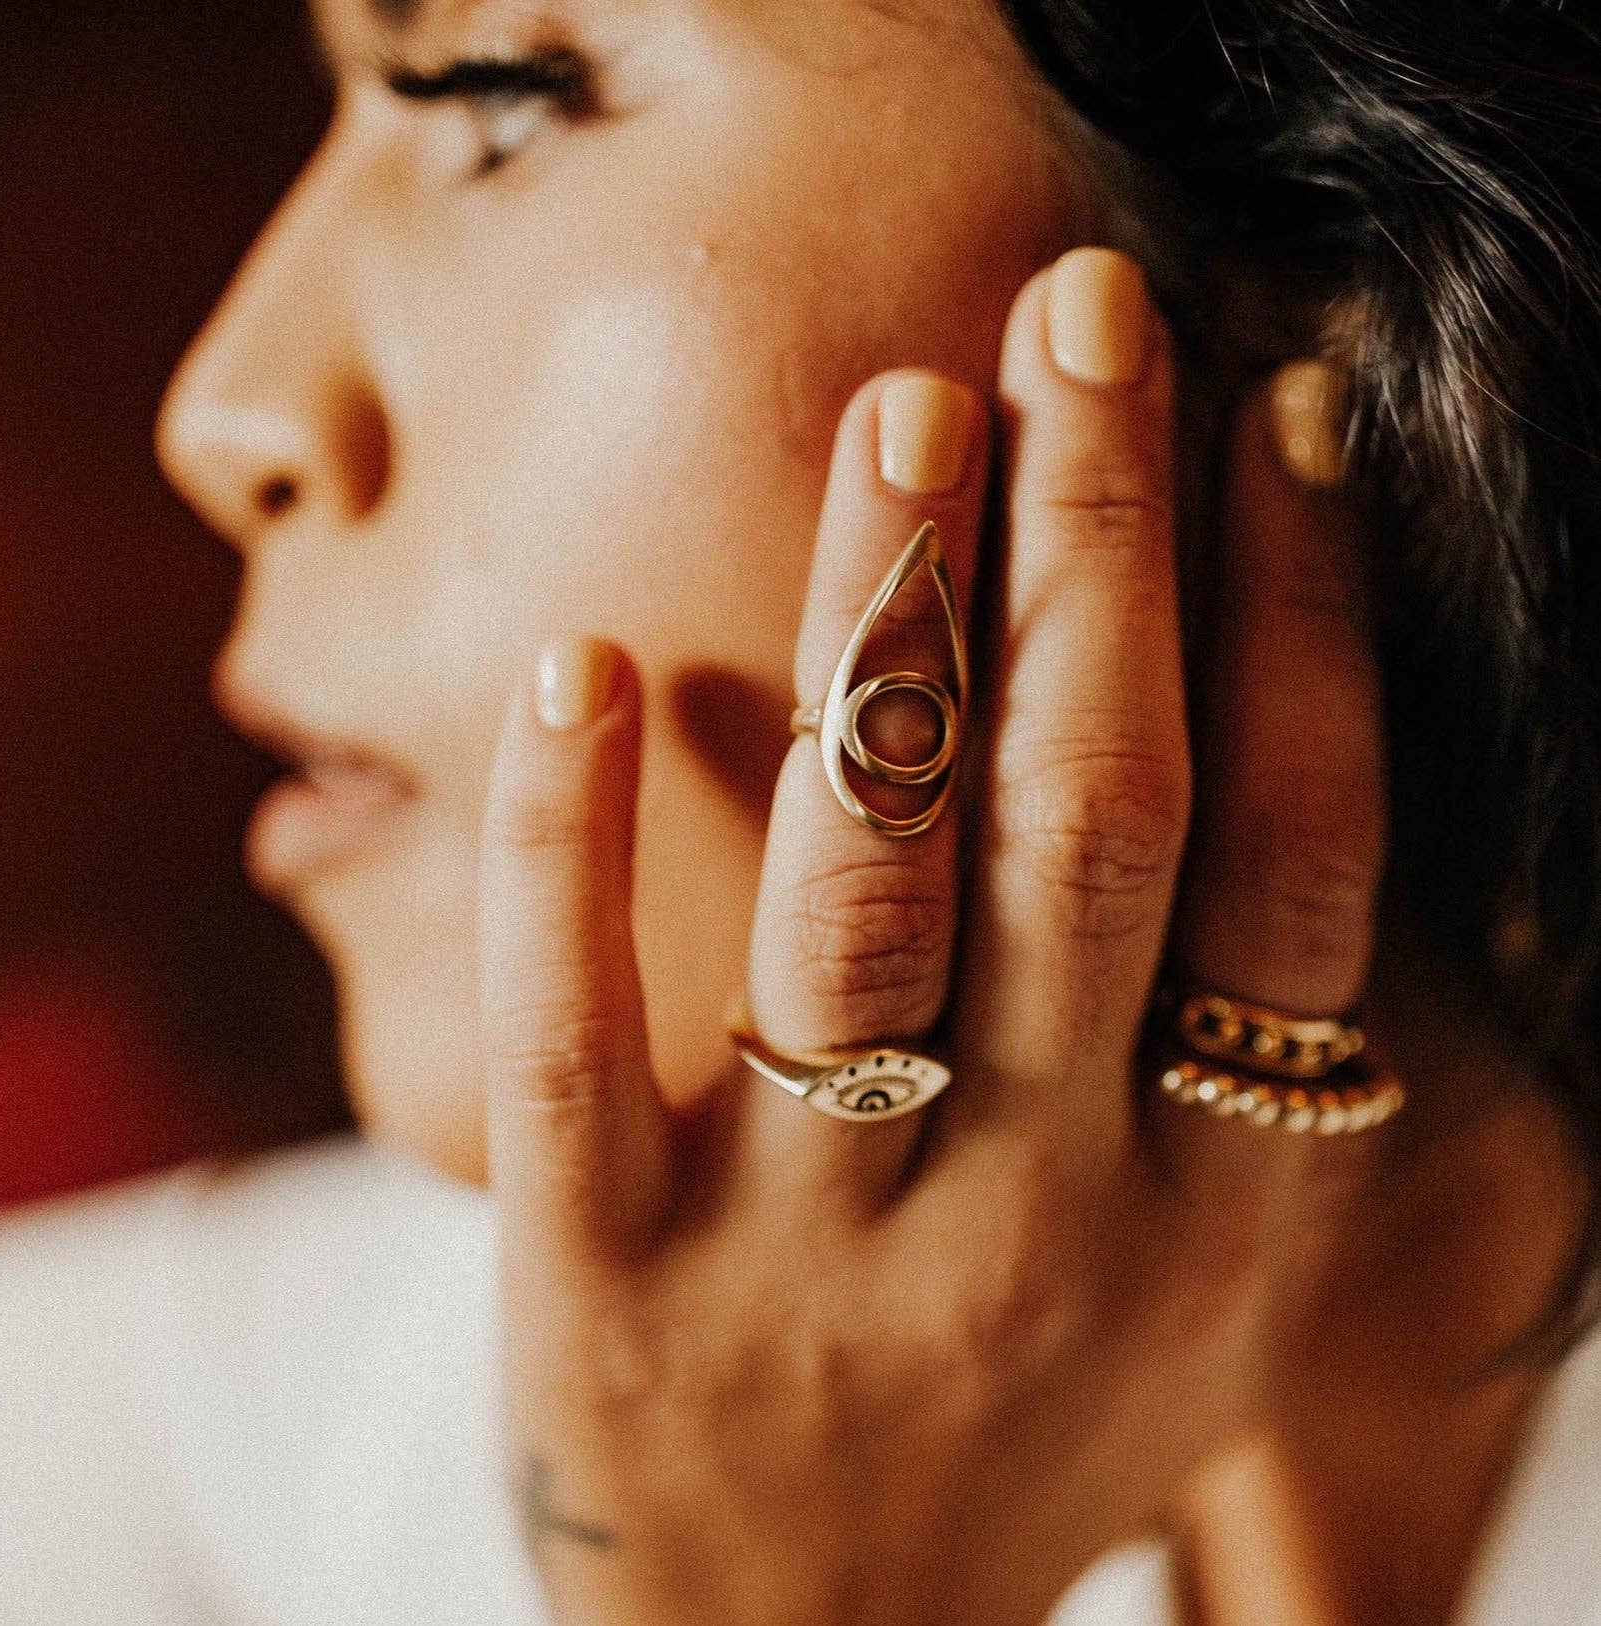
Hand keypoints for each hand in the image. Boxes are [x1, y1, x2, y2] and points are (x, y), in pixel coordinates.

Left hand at [478, 248, 1390, 1624]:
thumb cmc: (1019, 1432)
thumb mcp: (1202, 1289)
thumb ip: (1250, 1060)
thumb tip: (1292, 748)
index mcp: (1211, 1205)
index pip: (1287, 858)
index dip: (1299, 612)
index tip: (1278, 406)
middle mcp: (1040, 1213)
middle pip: (1091, 823)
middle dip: (1104, 541)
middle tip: (1083, 313)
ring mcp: (812, 1246)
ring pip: (861, 889)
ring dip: (885, 623)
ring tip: (902, 414)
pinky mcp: (599, 1283)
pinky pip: (572, 1029)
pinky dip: (573, 834)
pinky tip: (585, 657)